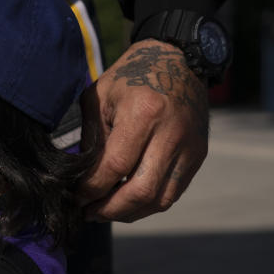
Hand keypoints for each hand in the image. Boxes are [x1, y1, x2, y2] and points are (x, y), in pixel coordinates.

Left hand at [78, 39, 208, 221]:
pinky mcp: (198, 154)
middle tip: (87, 213)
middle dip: (110, 209)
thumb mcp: (101, 97)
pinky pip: (173, 191)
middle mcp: (171, 133)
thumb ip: (92, 137)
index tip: (74, 197)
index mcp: (144, 113)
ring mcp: (190, 146)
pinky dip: (148, 203)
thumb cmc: (131, 76)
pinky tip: (127, 202)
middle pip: (141, 191)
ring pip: (161, 199)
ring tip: (104, 212)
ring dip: (130, 212)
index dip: (92, 188)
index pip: (115, 166)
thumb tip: (82, 177)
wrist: (179, 59)